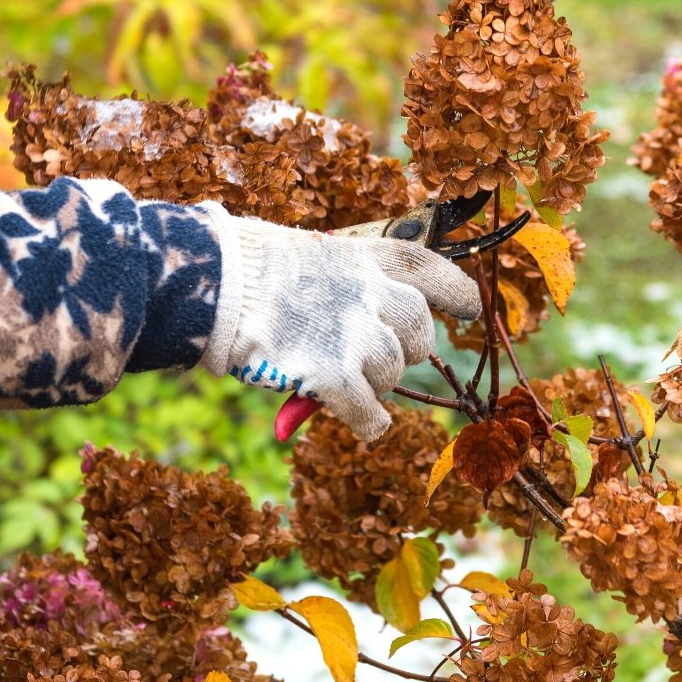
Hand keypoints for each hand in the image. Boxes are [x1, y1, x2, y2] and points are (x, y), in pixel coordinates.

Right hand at [198, 207, 480, 440]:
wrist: (210, 280)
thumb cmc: (247, 271)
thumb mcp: (309, 262)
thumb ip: (342, 295)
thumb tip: (355, 352)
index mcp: (364, 257)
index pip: (428, 269)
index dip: (456, 291)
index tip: (471, 309)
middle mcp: (369, 292)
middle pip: (419, 332)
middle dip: (405, 350)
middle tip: (372, 358)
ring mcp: (352, 333)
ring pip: (394, 373)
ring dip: (376, 384)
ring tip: (342, 380)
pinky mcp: (331, 373)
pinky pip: (369, 412)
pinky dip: (369, 422)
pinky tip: (365, 424)